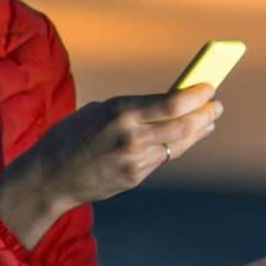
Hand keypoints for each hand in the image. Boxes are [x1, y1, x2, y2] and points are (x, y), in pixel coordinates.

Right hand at [0, 85, 220, 247]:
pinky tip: (185, 138)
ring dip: (196, 130)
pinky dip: (175, 145)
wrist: (48, 177)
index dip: (197, 95)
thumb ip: (133, 110)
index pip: (172, 103)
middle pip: (183, 125)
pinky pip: (162, 158)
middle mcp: (132, 137)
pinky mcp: (135, 177)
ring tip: (209, 120)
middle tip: (217, 106)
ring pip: (177, 143)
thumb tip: (170, 103)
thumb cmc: (70, 136)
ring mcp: (135, 160)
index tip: (210, 87)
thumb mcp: (98, 111)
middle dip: (205, 113)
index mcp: (121, 112)